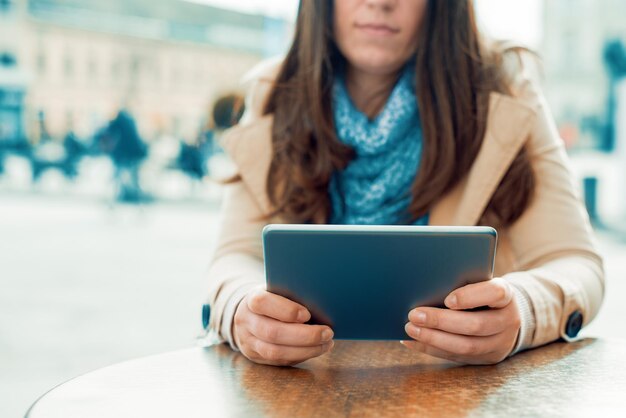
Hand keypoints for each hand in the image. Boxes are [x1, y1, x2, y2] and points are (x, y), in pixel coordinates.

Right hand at [233, 287, 333, 365]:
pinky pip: (279, 361)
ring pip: (275, 352)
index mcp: (251, 299)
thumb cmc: (272, 298)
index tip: (308, 314)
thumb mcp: (277, 290)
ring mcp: (248, 342)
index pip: (263, 303)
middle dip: (304, 335)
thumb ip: (291, 294)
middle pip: (272, 332)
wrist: (249, 315)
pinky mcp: (256, 357)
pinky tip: (317, 349)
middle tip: (327, 333)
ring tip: (327, 343)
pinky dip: (301, 356)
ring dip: (305, 350)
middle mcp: (246, 321)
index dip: (286, 310)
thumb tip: (321, 302)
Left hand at [403, 278, 520, 364]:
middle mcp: (507, 321)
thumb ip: (461, 282)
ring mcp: (499, 343)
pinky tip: (411, 341)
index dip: (470, 297)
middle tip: (414, 315)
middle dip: (441, 321)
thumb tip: (424, 284)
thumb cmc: (482, 292)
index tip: (447, 300)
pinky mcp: (486, 358)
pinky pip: (456, 357)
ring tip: (410, 329)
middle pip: (476, 325)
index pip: (494, 293)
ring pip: (466, 346)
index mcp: (506, 296)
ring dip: (434, 339)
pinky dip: (431, 349)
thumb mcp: (480, 282)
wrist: (506, 316)